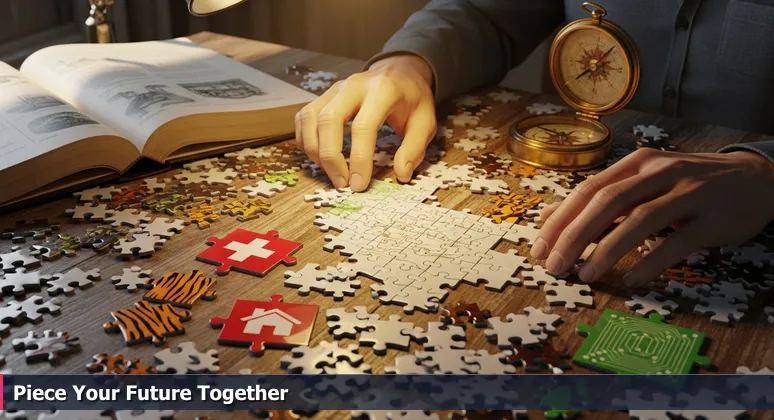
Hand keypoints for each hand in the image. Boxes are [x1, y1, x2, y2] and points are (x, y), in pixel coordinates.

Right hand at [294, 54, 436, 191]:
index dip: (358, 159)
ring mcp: (334, 89)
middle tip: (341, 184)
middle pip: (329, 121)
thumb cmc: (412, 99)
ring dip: (315, 152)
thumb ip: (414, 148)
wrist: (400, 72)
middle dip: (331, 158)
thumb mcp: (426, 122)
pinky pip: (304, 118)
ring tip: (331, 173)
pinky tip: (319, 158)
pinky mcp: (323, 95)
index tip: (359, 184)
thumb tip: (401, 174)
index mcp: (382, 91)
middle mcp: (353, 86)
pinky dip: (305, 140)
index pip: (363, 126)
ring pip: (311, 119)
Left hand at [530, 148, 773, 286]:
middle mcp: (660, 173)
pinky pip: (678, 242)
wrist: (755, 178)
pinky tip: (632, 280)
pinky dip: (652, 262)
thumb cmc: (688, 183)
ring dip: (607, 250)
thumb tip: (549, 216)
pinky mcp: (713, 218)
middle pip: (608, 203)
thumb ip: (600, 196)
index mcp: (637, 164)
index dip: (561, 219)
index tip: (539, 247)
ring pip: (639, 220)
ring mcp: (688, 193)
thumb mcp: (644, 180)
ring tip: (585, 275)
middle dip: (575, 236)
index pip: (589, 190)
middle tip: (555, 265)